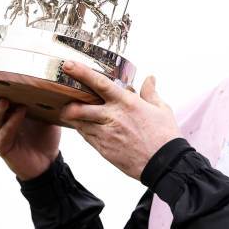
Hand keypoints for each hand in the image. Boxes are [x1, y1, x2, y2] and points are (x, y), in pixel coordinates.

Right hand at [0, 95, 60, 180]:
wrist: (48, 159)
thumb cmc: (44, 132)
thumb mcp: (46, 111)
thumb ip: (45, 97)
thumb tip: (54, 78)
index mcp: (7, 106)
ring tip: (6, 101)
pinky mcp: (1, 144)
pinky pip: (2, 132)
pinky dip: (11, 122)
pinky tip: (21, 113)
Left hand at [59, 61, 180, 179]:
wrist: (164, 164)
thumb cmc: (165, 135)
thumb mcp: (161, 109)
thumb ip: (150, 92)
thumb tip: (150, 78)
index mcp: (127, 103)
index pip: (100, 83)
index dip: (82, 73)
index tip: (68, 65)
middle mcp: (113, 117)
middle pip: (79, 108)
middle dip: (67, 104)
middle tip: (63, 100)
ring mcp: (106, 134)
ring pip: (79, 123)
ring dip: (73, 118)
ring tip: (71, 113)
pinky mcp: (103, 149)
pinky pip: (86, 137)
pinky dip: (83, 130)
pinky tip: (85, 127)